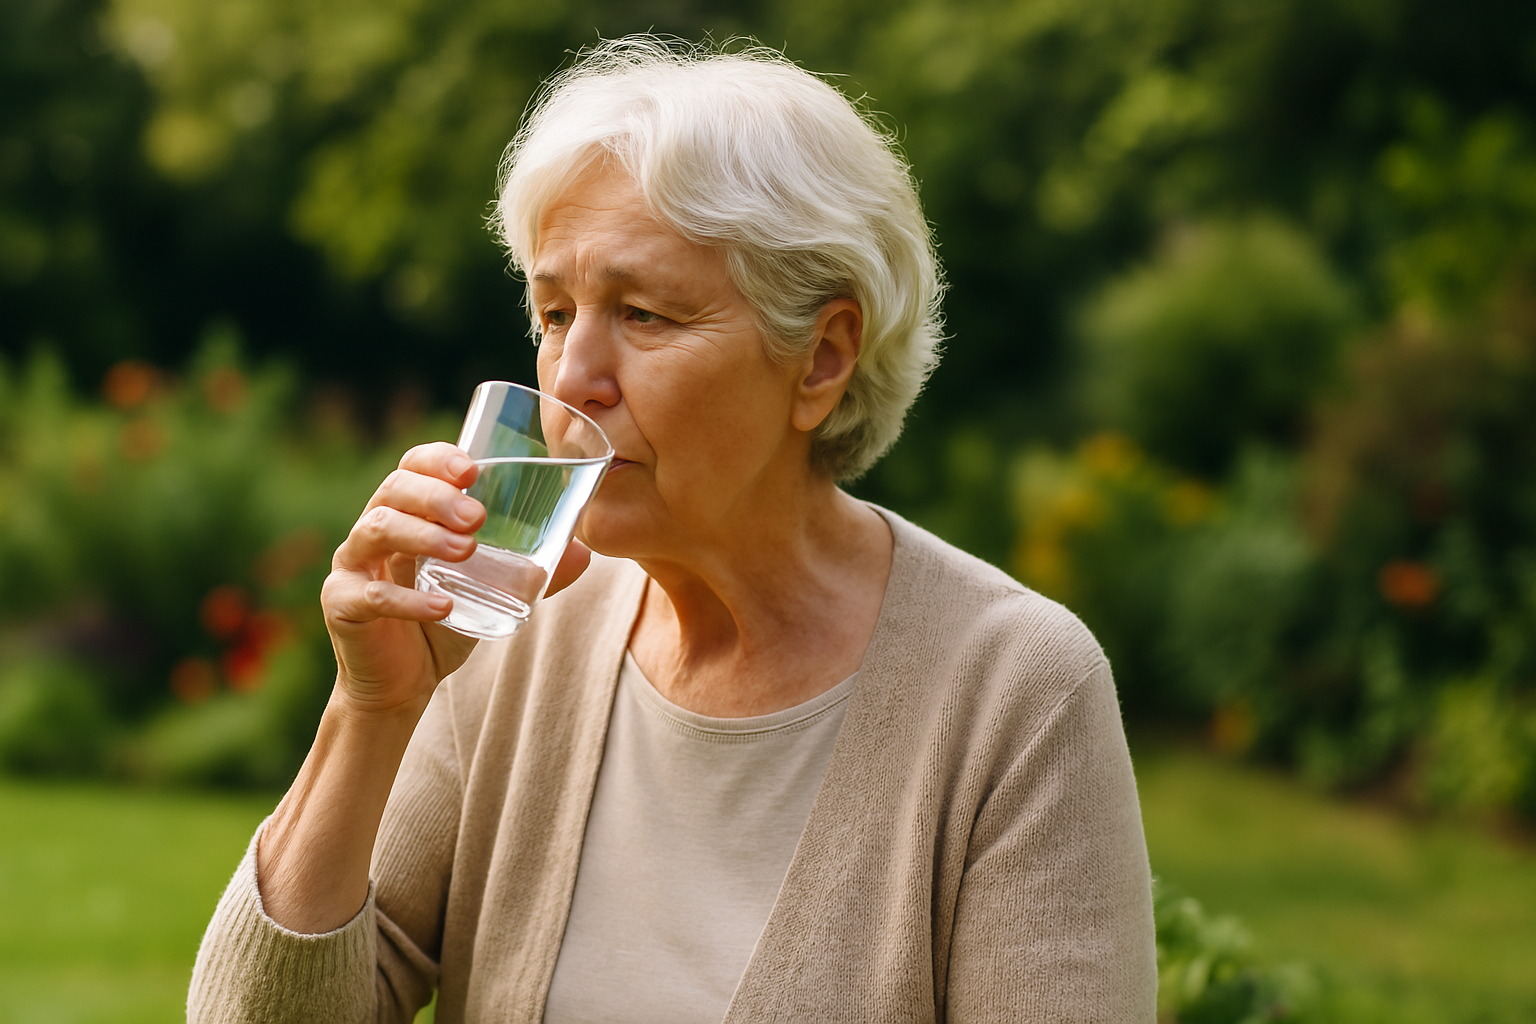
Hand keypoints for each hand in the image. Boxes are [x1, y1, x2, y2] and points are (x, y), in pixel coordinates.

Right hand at [321, 442, 591, 716]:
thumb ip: (533, 572)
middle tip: (476, 515)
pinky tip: (443, 607)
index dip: (438, 460)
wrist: (403, 683)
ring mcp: (353, 565)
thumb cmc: (444, 622)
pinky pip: (369, 595)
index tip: (473, 470)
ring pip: (376, 529)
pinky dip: (408, 600)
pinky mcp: (341, 605)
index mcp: (407, 513)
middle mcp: (373, 529)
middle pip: (393, 490)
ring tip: (466, 549)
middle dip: (435, 496)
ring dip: (423, 535)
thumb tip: (583, 553)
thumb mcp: (491, 592)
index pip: (413, 466)